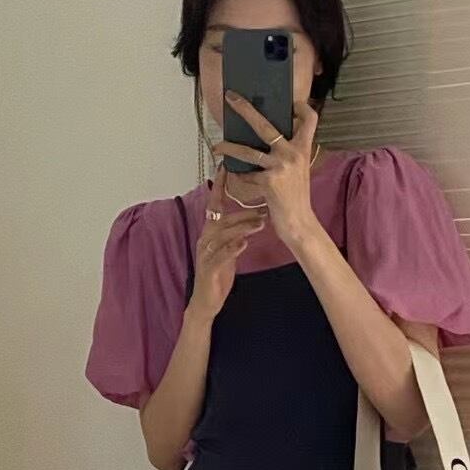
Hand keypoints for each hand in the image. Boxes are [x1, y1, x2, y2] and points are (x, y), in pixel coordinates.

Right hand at [188, 167, 265, 321]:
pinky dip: (232, 249)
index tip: (226, 168)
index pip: (213, 205)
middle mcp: (205, 240)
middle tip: (265, 207)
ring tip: (261, 223)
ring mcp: (205, 254)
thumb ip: (238, 232)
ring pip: (223, 236)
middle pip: (222, 219)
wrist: (206, 301)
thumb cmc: (219, 273)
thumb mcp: (229, 249)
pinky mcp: (209, 269)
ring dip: (242, 228)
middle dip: (243, 212)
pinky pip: (220, 256)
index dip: (218, 187)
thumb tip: (256, 214)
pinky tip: (244, 244)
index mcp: (209, 232)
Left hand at [212, 96, 319, 247]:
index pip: (310, 120)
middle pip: (266, 125)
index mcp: (304, 149)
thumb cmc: (296, 195)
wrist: (299, 222)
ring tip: (217, 147)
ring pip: (248, 151)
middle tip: (230, 97)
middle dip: (245, 109)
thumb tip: (269, 136)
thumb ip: (289, 152)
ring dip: (229, 148)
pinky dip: (240, 177)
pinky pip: (247, 175)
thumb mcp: (298, 169)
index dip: (303, 107)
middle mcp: (293, 154)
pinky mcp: (269, 181)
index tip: (292, 102)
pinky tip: (236, 178)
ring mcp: (281, 167)